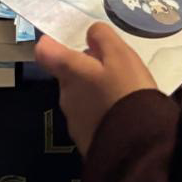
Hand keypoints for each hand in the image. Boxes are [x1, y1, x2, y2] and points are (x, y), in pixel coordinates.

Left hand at [34, 24, 158, 154]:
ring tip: (120, 95)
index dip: (53, 43)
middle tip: (113, 71)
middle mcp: (65, 95)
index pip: (44, 50)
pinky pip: (89, 119)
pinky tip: (120, 116)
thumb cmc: (127, 92)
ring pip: (79, 97)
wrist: (137, 147)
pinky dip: (100, 114)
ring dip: (94, 93)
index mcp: (70, 71)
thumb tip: (89, 34)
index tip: (68, 41)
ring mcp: (73, 121)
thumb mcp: (120, 55)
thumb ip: (102, 37)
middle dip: (86, 70)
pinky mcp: (84, 141)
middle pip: (68, 74)